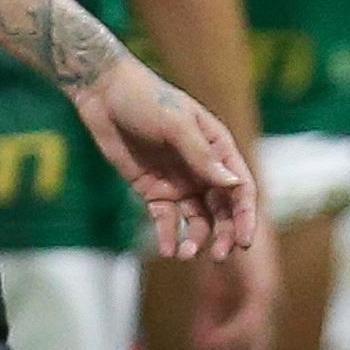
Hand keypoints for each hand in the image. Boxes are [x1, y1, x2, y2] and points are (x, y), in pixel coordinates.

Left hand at [72, 62, 260, 260]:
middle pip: (223, 210)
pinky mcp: (153, 192)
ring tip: (185, 253)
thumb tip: (233, 184)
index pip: (240, 187)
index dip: (246, 215)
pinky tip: (167, 249)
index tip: (244, 241)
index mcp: (218, 148)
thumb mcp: (176, 124)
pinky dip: (168, 236)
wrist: (104, 93)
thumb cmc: (145, 99)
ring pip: (197, 220)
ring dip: (196, 239)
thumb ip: (203, 155)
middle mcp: (203, 169)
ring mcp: (179, 182)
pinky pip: (166, 220)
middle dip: (224, 234)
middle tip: (217, 256)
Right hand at [177, 222, 279, 349]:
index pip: (249, 347)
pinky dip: (228, 337)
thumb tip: (202, 346)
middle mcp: (267, 305)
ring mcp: (267, 298)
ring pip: (253, 341)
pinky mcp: (262, 288)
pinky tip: (209, 345)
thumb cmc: (221, 245)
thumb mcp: (212, 288)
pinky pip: (248, 323)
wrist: (231, 210)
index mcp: (255, 306)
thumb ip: (210, 316)